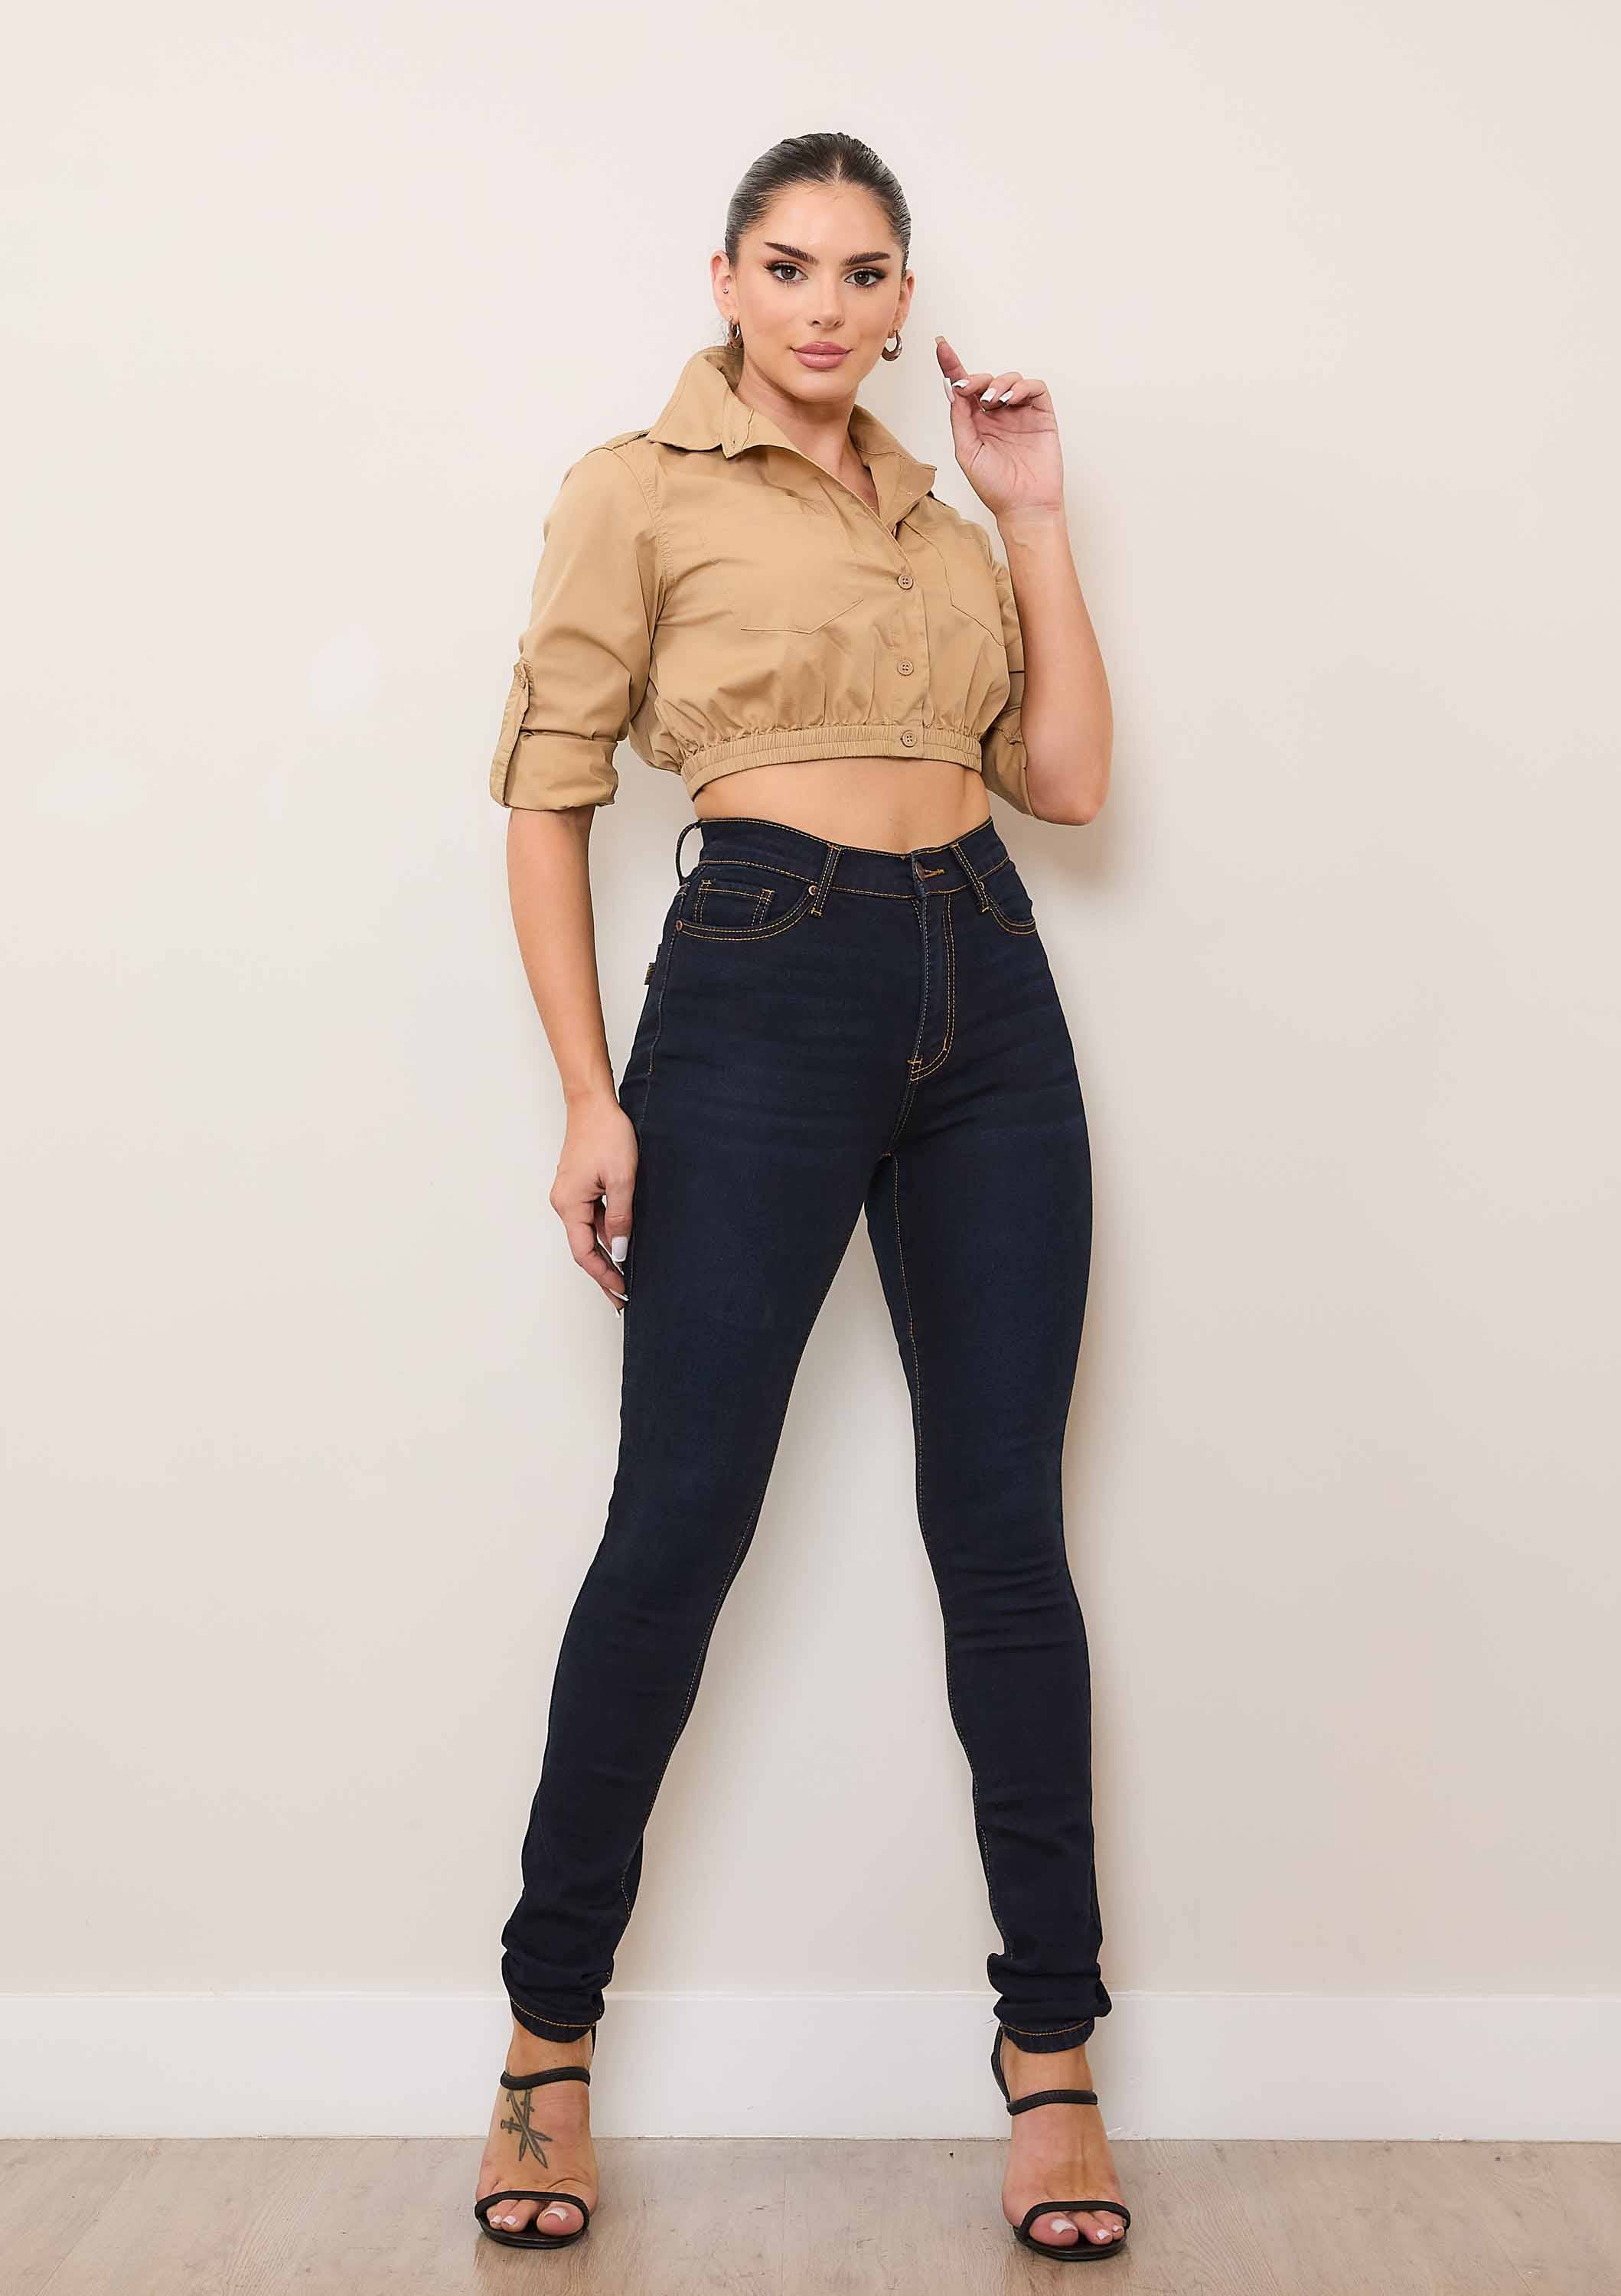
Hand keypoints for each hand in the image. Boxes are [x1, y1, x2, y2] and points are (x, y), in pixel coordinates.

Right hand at [551, 1097, 638, 1311]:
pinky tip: (623, 1243)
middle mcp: (564, 1202)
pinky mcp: (579, 1185)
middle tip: (622, 1297)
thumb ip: (621, 1218)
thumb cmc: (606, 1134)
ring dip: (607, 1253)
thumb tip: (620, 1252)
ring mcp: (570, 1194)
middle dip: (604, 1272)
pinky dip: (607, 1233)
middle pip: (584, 1247)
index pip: (584, 1252)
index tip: (621, 1292)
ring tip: (626, 1275)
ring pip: (589, 1232)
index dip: (603, 1276)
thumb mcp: (622, 1179)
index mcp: (569, 1204)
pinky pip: (592, 1216)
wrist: (592, 1103)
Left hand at [935, 334, 1063, 521]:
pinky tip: (1011, 399)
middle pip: (986, 380)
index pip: (964, 388)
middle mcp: (998, 414)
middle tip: (971, 390)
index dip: (952, 365)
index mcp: (977, 422)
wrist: (1024, 506)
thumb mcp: (967, 451)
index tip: (940, 346)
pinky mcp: (1042, 415)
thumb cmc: (994, 486)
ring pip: (1010, 379)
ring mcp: (1020, 413)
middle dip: (976, 379)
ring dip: (998, 383)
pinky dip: (1023, 387)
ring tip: (993, 401)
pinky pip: (1035, 388)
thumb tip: (953, 389)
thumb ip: (960, 419)